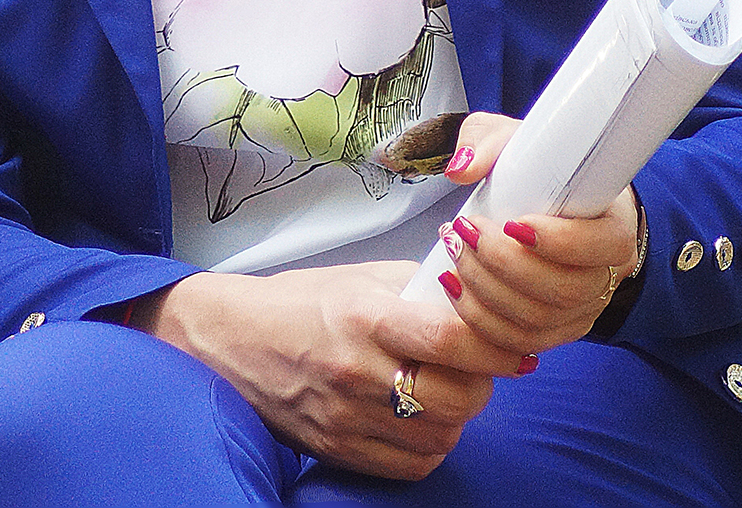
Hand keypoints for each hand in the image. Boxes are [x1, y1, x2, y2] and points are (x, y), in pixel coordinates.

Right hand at [131, 260, 523, 480]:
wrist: (230, 342)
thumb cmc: (298, 302)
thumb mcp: (358, 277)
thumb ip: (417, 287)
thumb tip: (473, 296)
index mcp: (365, 316)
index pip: (450, 337)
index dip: (493, 343)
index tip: (510, 341)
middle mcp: (358, 371)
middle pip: (457, 397)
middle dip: (482, 382)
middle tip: (478, 365)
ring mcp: (348, 417)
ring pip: (442, 435)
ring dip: (457, 415)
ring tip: (443, 388)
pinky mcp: (340, 450)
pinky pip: (413, 464)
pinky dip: (430, 444)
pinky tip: (418, 417)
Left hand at [436, 112, 640, 358]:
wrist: (551, 203)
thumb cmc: (540, 170)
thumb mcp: (516, 140)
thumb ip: (488, 142)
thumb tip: (461, 170)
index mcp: (614, 227)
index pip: (601, 246)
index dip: (557, 242)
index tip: (512, 223)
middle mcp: (605, 277)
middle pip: (562, 291)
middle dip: (503, 265)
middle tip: (463, 231)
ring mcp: (581, 310)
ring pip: (538, 321)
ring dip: (485, 291)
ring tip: (453, 253)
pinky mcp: (554, 329)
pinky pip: (521, 342)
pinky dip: (482, 320)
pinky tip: (454, 288)